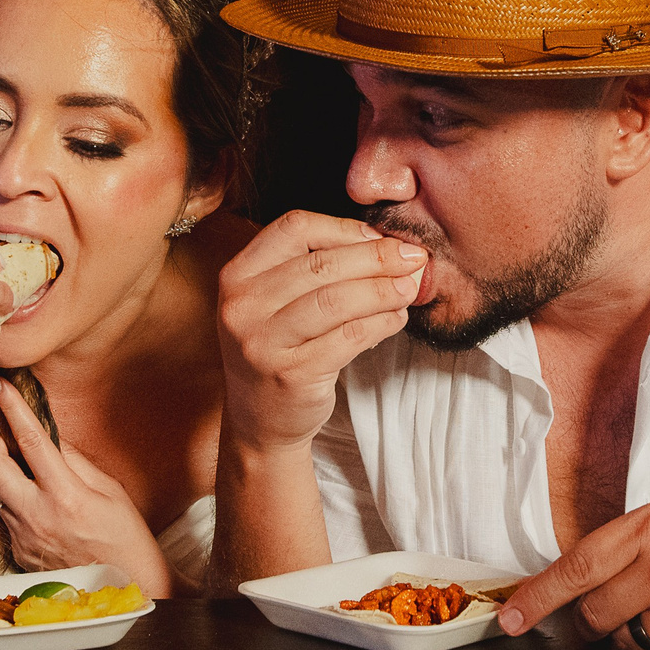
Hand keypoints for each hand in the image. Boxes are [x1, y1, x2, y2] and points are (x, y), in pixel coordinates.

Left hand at [0, 374, 174, 594]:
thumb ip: (74, 461)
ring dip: (3, 474)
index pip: (31, 441)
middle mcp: (38, 517)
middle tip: (6, 437)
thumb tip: (48, 436)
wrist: (127, 588)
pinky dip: (14, 502)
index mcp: (66, 496)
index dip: (12, 408)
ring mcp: (23, 537)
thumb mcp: (110, 490)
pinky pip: (3, 517)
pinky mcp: (17, 552)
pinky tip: (37, 506)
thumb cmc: (126, 536)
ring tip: (28, 474)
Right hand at [216, 211, 427, 454]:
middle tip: (412, 259)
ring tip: (409, 288)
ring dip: (383, 290)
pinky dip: (381, 323)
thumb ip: (313, 267)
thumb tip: (385, 243)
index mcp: (237, 275)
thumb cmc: (279, 349)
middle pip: (321, 263)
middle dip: (376, 258)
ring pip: (337, 299)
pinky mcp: (292, 374)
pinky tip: (396, 318)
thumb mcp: (275, 301)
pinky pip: (349, 337)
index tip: (379, 237)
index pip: (294, 228)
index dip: (343, 228)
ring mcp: (264, 342)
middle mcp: (243, 306)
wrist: (261, 421)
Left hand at [497, 492, 649, 649]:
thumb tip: (579, 581)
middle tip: (627, 605)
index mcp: (648, 526)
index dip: (537, 598)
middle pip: (594, 614)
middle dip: (597, 620)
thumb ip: (630, 546)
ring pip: (630, 640)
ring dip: (645, 631)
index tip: (510, 620)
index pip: (575, 568)